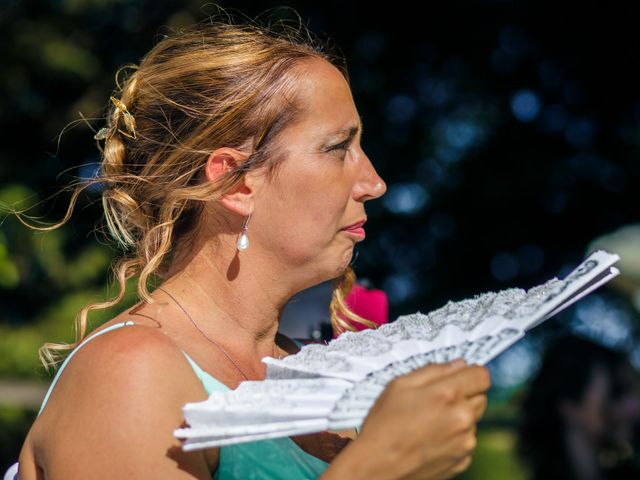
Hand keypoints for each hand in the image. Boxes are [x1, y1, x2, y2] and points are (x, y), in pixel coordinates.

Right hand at [323, 360, 489, 479]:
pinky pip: (466, 440)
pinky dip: (455, 437)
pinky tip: (431, 438)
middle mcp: (462, 418)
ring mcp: (465, 442)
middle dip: (464, 394)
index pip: (482, 376)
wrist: (377, 466)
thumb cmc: (384, 424)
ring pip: (473, 419)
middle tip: (438, 400)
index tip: (459, 376)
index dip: (470, 373)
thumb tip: (458, 365)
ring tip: (429, 422)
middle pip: (481, 396)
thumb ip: (433, 370)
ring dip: (459, 416)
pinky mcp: (463, 460)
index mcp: (448, 395)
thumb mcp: (400, 385)